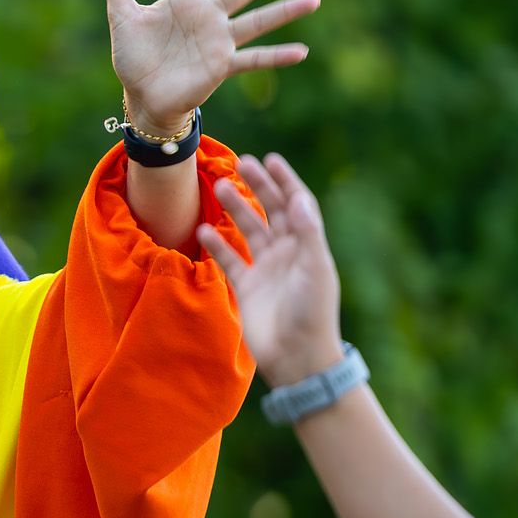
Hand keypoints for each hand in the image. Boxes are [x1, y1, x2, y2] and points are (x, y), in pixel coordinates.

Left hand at [104, 0, 319, 133]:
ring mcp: (220, 41)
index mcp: (187, 0)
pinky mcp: (222, 66)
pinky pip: (254, 59)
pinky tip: (301, 51)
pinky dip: (276, 56)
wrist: (140, 96)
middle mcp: (209, 17)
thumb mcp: (121, 14)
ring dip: (285, 10)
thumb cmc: (133, 56)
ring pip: (258, 21)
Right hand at [196, 153, 346, 387]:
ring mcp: (265, 269)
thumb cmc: (312, 313)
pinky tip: (203, 230)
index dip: (285, 181)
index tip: (270, 160)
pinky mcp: (247, 287)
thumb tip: (297, 198)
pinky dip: (217, 245)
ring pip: (248, 230)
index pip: (296, 204)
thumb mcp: (314, 269)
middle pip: (270, 211)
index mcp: (307, 245)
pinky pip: (229, 260)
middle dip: (257, 187)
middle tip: (239, 164)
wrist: (297, 356)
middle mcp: (287, 253)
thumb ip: (307, 233)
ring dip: (235, 209)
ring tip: (220, 188)